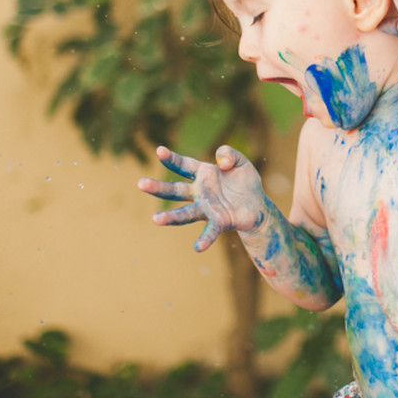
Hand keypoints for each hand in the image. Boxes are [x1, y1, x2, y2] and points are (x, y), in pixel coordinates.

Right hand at [136, 144, 266, 251]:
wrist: (258, 205)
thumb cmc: (244, 182)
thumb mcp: (240, 161)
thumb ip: (229, 154)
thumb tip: (221, 163)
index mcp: (203, 174)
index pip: (183, 165)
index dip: (172, 158)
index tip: (159, 150)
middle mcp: (200, 192)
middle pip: (175, 190)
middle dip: (158, 187)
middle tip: (140, 184)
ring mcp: (207, 208)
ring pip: (185, 213)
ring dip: (171, 217)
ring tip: (155, 219)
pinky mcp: (220, 222)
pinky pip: (210, 231)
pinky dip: (205, 239)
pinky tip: (198, 247)